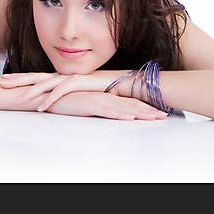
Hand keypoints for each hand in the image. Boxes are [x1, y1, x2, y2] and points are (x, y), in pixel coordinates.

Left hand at [0, 70, 123, 111]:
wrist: (119, 81)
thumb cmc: (99, 87)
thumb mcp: (77, 91)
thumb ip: (65, 94)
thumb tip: (52, 100)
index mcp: (59, 77)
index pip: (35, 76)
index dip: (20, 77)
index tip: (5, 78)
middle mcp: (61, 75)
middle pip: (35, 77)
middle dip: (18, 80)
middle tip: (2, 82)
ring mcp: (69, 78)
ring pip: (44, 84)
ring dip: (30, 92)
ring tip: (16, 100)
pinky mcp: (78, 83)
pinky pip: (60, 92)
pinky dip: (50, 100)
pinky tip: (40, 108)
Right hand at [46, 91, 166, 120]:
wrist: (48, 96)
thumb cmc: (66, 101)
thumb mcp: (87, 105)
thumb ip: (100, 107)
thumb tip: (112, 113)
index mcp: (105, 96)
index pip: (129, 102)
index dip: (145, 107)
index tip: (158, 112)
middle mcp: (105, 96)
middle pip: (131, 104)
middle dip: (149, 110)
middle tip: (164, 116)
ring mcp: (98, 99)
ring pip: (123, 107)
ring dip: (140, 113)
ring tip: (154, 117)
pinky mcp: (89, 103)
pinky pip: (107, 109)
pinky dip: (120, 113)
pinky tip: (130, 117)